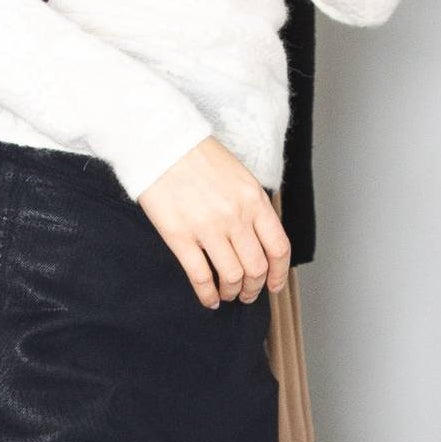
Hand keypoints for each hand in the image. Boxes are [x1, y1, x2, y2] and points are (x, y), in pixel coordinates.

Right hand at [137, 138, 290, 308]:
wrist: (162, 143)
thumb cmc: (197, 156)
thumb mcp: (238, 176)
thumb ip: (251, 206)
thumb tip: (257, 238)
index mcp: (254, 200)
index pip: (278, 247)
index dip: (279, 273)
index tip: (274, 285)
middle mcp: (236, 216)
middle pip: (256, 267)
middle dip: (254, 287)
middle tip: (247, 293)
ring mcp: (208, 228)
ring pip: (231, 277)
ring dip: (231, 292)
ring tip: (227, 294)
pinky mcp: (180, 236)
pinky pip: (200, 276)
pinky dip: (207, 294)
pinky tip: (208, 298)